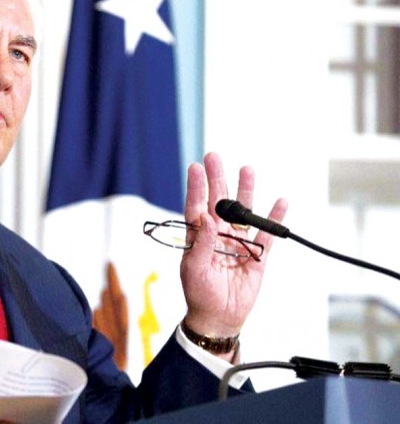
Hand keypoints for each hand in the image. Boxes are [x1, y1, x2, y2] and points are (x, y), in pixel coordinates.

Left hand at [180, 153, 287, 356]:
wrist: (219, 317)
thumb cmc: (199, 294)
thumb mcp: (194, 269)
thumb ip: (201, 242)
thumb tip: (206, 217)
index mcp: (198, 237)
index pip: (197, 207)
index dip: (197, 187)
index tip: (196, 167)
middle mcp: (217, 235)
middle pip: (219, 202)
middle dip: (218, 179)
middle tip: (215, 156)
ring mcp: (237, 243)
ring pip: (243, 213)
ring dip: (246, 191)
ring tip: (247, 169)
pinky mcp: (256, 256)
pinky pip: (267, 235)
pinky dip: (273, 219)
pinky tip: (279, 202)